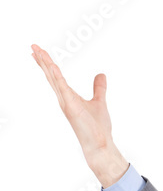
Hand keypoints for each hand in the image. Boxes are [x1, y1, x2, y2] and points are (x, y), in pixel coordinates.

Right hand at [31, 44, 128, 186]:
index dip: (47, 64)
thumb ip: (98, 88)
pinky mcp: (71, 107)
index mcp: (68, 96)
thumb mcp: (99, 102)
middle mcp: (64, 99)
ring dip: (46, 65)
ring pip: (54, 79)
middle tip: (33, 46)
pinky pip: (62, 88)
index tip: (39, 52)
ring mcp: (66, 103)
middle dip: (42, 61)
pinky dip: (57, 77)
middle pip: (50, 76)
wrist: (100, 144)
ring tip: (37, 51)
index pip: (55, 77)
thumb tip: (101, 74)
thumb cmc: (98, 127)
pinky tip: (52, 66)